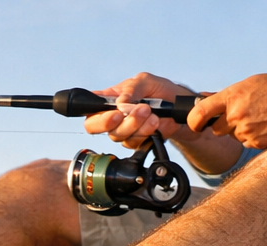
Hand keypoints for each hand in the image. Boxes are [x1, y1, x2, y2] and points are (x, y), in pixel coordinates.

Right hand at [85, 72, 202, 150]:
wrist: (179, 106)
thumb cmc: (159, 90)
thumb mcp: (145, 81)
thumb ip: (131, 89)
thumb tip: (119, 104)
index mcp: (107, 99)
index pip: (87, 109)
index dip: (93, 114)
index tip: (113, 113)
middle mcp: (111, 117)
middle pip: (94, 127)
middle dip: (111, 123)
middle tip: (128, 113)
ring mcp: (123, 131)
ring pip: (118, 135)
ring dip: (135, 124)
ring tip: (150, 111)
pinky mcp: (136, 142)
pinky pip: (134, 142)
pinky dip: (146, 131)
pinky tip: (155, 121)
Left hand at [187, 72, 266, 150]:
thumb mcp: (252, 83)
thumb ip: (228, 94)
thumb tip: (204, 98)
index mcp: (233, 97)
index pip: (200, 112)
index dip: (193, 120)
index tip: (195, 123)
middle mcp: (237, 115)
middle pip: (217, 128)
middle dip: (225, 123)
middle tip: (243, 112)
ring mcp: (246, 132)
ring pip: (233, 136)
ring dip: (241, 130)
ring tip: (260, 116)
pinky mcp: (256, 144)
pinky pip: (246, 143)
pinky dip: (253, 136)